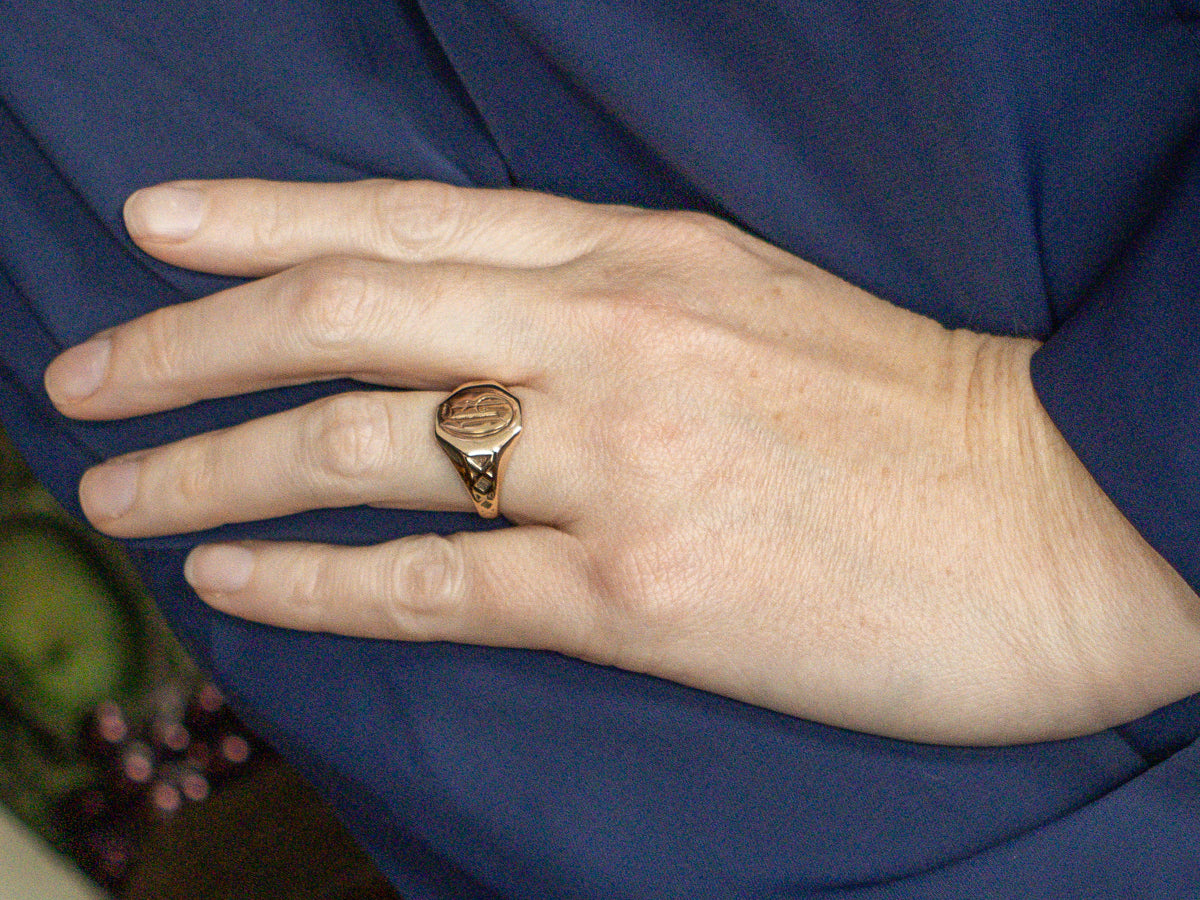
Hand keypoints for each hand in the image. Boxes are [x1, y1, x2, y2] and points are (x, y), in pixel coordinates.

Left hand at [45, 179, 1199, 743]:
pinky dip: (313, 580)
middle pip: (343, 319)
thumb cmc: (912, 412)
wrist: (1065, 512)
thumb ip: (605, 302)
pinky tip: (234, 579)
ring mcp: (622, 461)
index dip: (259, 221)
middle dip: (186, 344)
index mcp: (642, 254)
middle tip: (81, 380)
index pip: (403, 219)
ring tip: (121, 494)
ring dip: (212, 467)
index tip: (148, 231)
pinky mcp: (644, 591)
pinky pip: (433, 583)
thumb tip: (473, 334)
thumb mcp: (749, 301)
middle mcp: (612, 336)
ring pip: (358, 450)